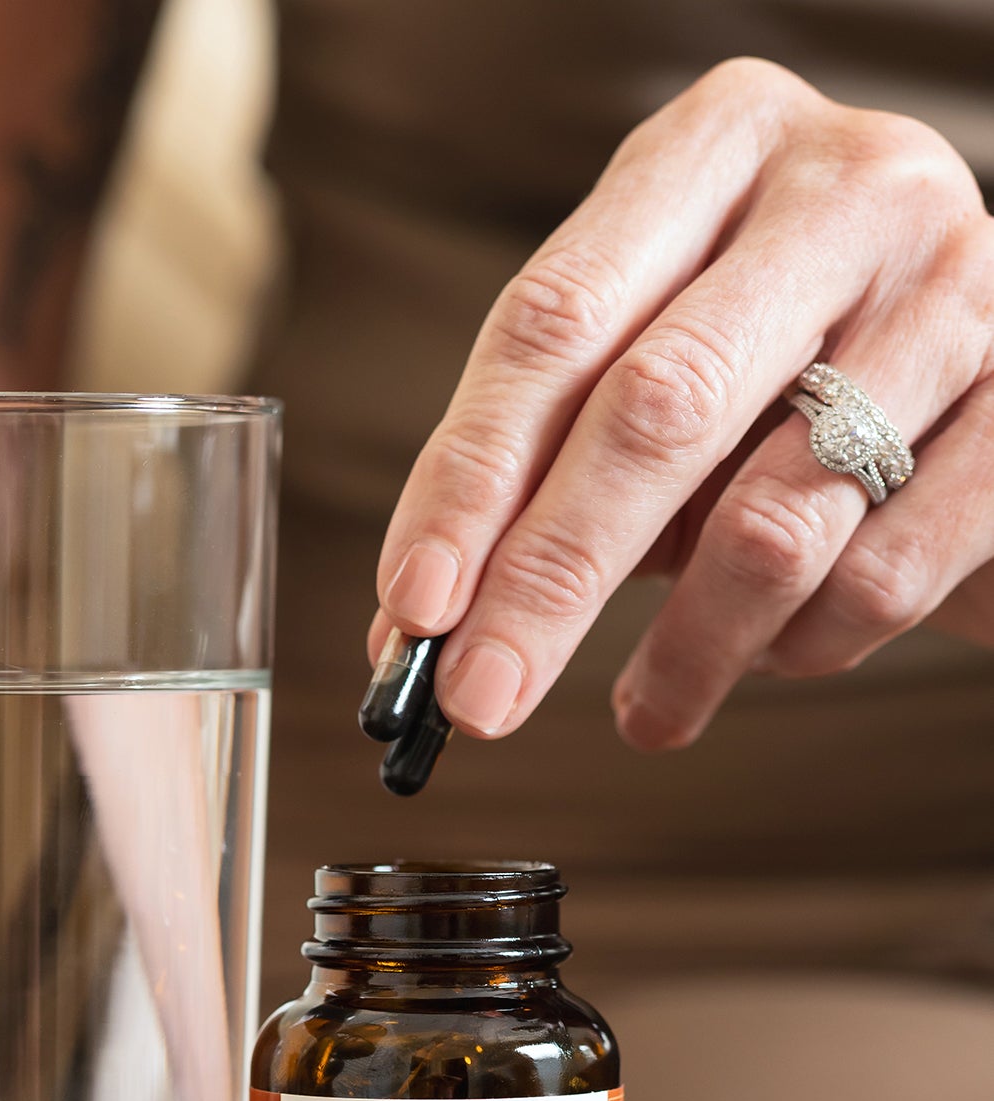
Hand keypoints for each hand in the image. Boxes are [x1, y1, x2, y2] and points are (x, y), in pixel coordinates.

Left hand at [371, 58, 993, 749]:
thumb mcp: (656, 367)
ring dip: (684, 651)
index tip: (412, 609)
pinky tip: (774, 653)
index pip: (553, 324)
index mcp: (717, 144)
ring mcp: (957, 290)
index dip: (470, 482)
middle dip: (548, 582)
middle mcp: (844, 190)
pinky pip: (879, 577)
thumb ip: (539, 473)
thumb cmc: (784, 369)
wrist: (992, 371)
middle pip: (654, 411)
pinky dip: (803, 647)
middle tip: (477, 700)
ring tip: (645, 713)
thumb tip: (408, 636)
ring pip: (774, 519)